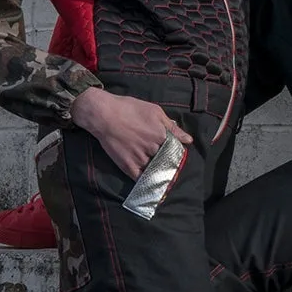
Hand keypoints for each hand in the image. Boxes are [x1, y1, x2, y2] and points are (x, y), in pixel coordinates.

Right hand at [70, 88, 187, 178]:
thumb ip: (172, 126)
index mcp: (161, 136)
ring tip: (159, 174)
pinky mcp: (128, 166)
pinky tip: (149, 182)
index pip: (176, 151)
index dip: (176, 154)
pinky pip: (141, 179)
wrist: (103, 115)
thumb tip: (188, 140)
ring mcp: (140, 159)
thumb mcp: (154, 111)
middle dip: (168, 164)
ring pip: (155, 171)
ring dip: (158, 173)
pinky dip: (146, 182)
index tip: (176, 157)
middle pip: (166, 162)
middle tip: (167, 166)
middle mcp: (153, 149)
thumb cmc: (129, 108)